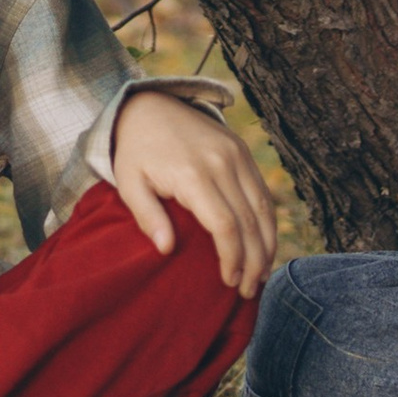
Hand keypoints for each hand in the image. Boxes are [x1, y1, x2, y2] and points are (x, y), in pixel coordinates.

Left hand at [109, 89, 278, 296]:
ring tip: (261, 275)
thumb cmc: (136, 152)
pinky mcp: (242, 150)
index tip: (228, 283)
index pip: (225, 225)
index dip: (232, 258)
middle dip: (254, 260)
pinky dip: (268, 221)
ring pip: (263, 206)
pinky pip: (262, 190)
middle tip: (248, 290)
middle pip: (250, 220)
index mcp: (193, 174)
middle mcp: (222, 162)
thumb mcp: (129, 183)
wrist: (149, 106)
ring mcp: (236, 154)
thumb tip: (166, 250)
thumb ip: (147, 217)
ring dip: (267, 244)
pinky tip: (265, 244)